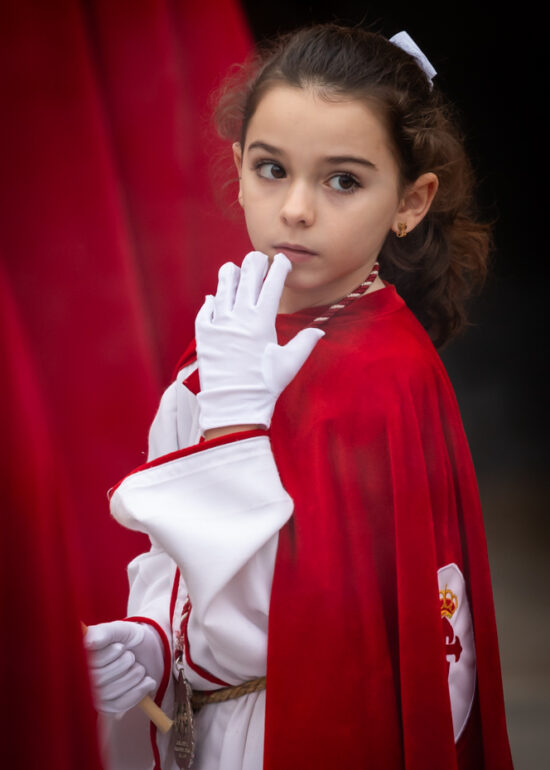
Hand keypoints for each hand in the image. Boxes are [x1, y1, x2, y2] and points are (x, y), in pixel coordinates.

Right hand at [84, 621, 163, 715]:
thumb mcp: (120, 630)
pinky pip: (118, 706)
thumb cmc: (131, 638)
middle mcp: (83, 677)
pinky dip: (137, 692)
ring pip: (108, 694)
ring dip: (132, 678)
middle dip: (122, 665)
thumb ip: (104, 632)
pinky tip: (147, 681)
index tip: (121, 647)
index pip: (86, 664)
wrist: (151, 651)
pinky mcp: (108, 708)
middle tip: (132, 656)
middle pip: (97, 680)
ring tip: (140, 667)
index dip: (106, 657)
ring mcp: (95, 695)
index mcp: (81, 656)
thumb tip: (86, 642)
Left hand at [195, 251, 323, 432]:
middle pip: (247, 281)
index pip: (272, 287)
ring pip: (223, 290)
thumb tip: (320, 330)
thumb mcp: (289, 364)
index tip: (282, 260)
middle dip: (253, 265)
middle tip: (257, 257)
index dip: (278, 270)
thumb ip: (305, 343)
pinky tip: (213, 297)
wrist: (234, 405)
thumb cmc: (265, 386)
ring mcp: (219, 325)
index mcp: (262, 323)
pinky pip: (206, 312)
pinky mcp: (204, 336)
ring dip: (229, 276)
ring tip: (232, 267)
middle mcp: (239, 318)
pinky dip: (210, 302)